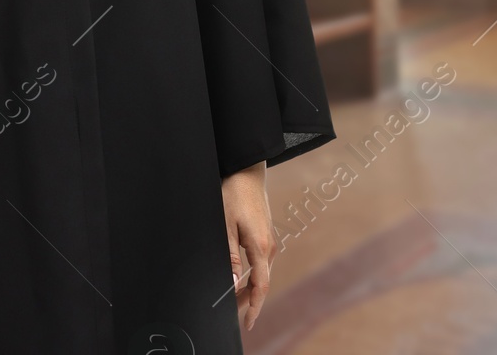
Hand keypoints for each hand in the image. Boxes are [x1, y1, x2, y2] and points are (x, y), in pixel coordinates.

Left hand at [221, 161, 276, 332]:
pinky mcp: (267, 236)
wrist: (247, 173)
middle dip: (249, 300)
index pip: (261, 286)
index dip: (254, 307)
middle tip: (232, 313)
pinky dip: (253, 276)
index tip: (247, 324)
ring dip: (250, 288)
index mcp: (261, 247)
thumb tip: (232, 285)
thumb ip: (230, 259)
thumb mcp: (225, 228)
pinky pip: (262, 263)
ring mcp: (270, 241)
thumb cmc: (234, 196)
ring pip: (263, 273)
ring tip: (233, 299)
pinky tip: (241, 279)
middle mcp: (270, 247)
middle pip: (262, 282)